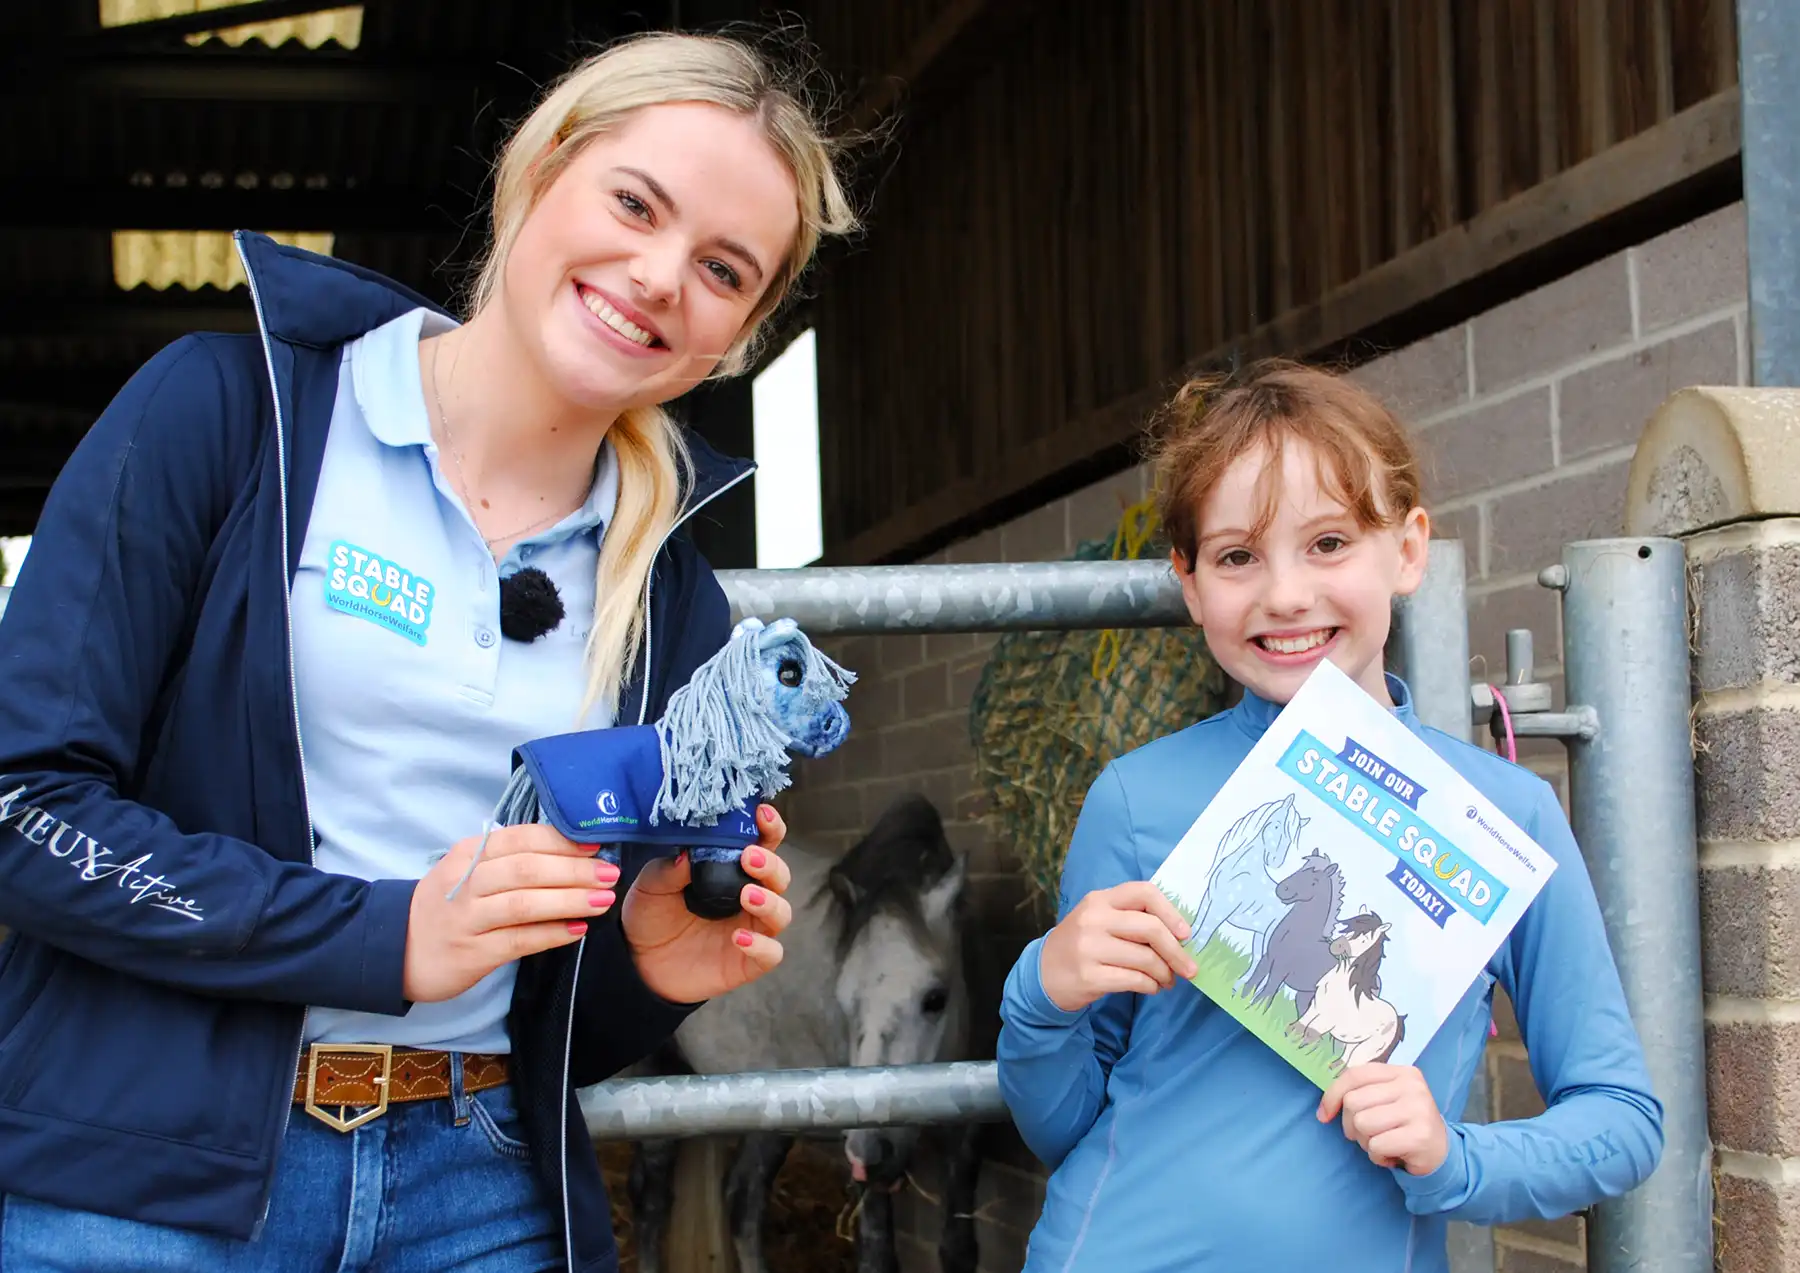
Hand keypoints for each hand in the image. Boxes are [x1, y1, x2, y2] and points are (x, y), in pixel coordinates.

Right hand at [404, 824, 616, 1002]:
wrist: (396, 951)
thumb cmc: (446, 907)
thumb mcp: (467, 872)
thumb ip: (508, 860)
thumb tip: (570, 850)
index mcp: (467, 854)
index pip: (522, 839)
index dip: (562, 841)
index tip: (597, 844)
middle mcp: (464, 882)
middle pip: (528, 869)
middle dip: (575, 870)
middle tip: (610, 873)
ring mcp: (466, 918)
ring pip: (525, 904)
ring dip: (570, 900)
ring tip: (603, 900)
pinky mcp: (471, 953)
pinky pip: (519, 940)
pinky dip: (552, 934)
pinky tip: (578, 930)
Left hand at [621, 804, 793, 1004]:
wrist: (638, 964)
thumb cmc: (651, 917)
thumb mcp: (650, 888)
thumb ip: (668, 870)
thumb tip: (687, 853)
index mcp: (731, 872)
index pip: (762, 845)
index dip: (769, 828)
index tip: (762, 814)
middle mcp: (748, 897)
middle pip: (779, 877)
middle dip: (771, 864)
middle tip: (750, 857)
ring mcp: (751, 929)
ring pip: (782, 913)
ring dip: (770, 902)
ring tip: (747, 896)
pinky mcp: (747, 961)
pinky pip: (771, 954)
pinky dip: (761, 946)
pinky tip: (738, 938)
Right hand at [1038, 881, 1196, 1012]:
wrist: (1043, 973)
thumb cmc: (1082, 944)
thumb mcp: (1099, 920)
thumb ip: (1132, 919)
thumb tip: (1179, 936)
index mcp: (1100, 900)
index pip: (1144, 892)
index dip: (1171, 912)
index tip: (1185, 934)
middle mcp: (1093, 919)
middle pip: (1150, 928)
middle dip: (1176, 951)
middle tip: (1189, 968)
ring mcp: (1089, 948)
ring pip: (1146, 959)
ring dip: (1165, 973)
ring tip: (1167, 980)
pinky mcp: (1089, 976)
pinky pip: (1135, 980)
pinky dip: (1151, 986)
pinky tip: (1151, 987)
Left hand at [1317, 1064, 1449, 1175]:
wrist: (1440, 1153)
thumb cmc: (1404, 1125)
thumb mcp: (1385, 1100)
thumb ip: (1360, 1093)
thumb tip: (1323, 1110)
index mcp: (1401, 1072)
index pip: (1354, 1075)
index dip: (1332, 1095)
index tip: (1324, 1115)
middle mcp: (1412, 1086)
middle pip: (1353, 1102)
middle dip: (1352, 1125)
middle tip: (1370, 1134)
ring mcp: (1418, 1109)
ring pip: (1362, 1124)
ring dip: (1366, 1142)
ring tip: (1383, 1143)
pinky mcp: (1420, 1135)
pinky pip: (1376, 1145)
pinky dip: (1378, 1156)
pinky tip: (1393, 1154)